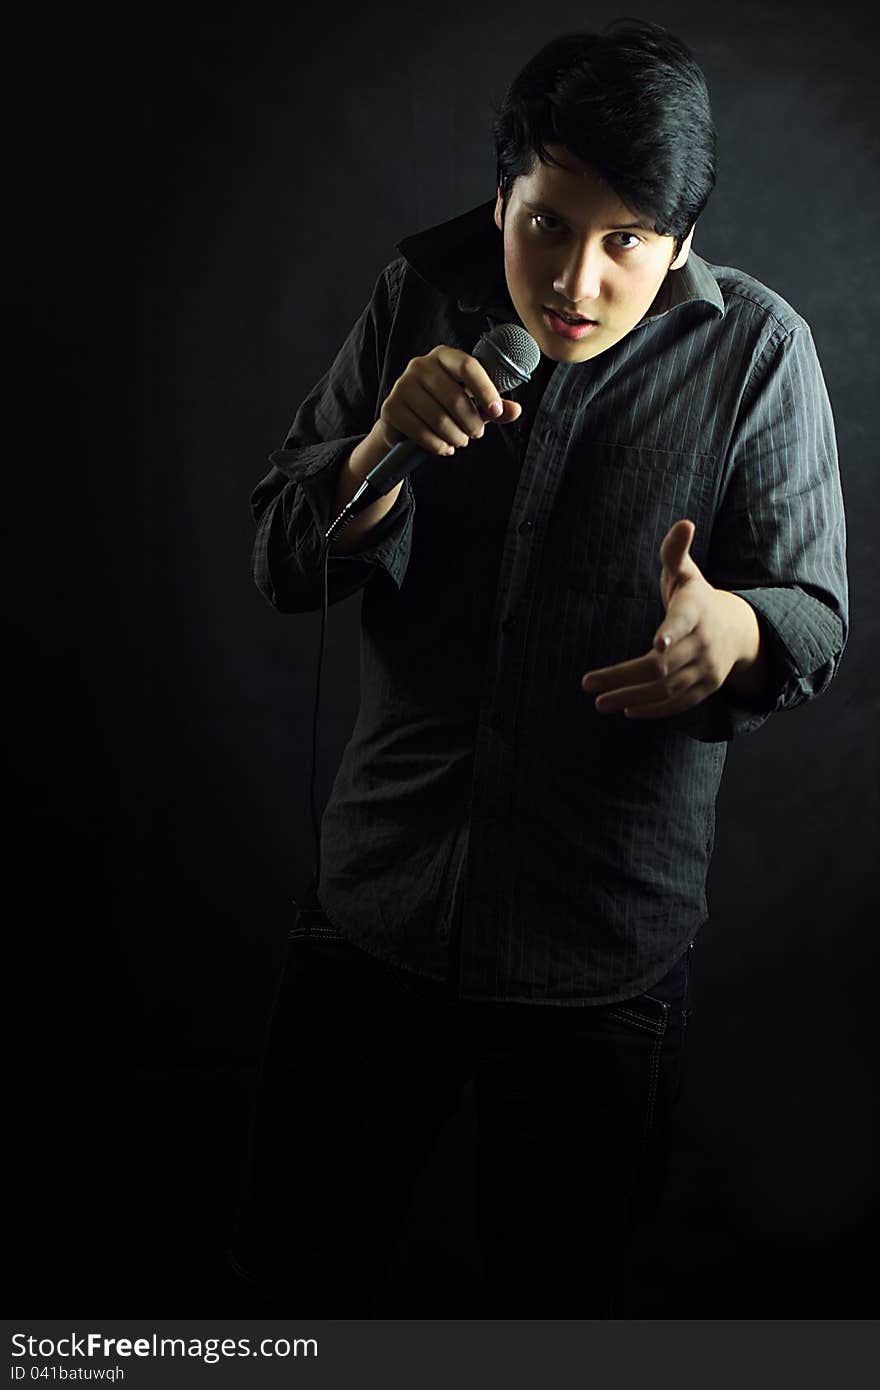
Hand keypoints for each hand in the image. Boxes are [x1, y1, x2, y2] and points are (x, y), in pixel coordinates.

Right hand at [378, 345, 521, 455]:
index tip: (496, 411)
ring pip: (439, 418)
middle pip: (455, 397)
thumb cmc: (443, 407)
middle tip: (476, 434)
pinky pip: (421, 432)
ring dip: (456, 436)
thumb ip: (494, 407)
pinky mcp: (391, 408)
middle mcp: (420, 365)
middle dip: (471, 422)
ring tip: (460, 441)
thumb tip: (515, 410)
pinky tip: (444, 447)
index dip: (485, 390)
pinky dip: (438, 445)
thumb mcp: (472, 404)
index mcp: (444, 356)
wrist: (404, 423)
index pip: (468, 366)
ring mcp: (402, 385)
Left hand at [580, 519, 762, 718]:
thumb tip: (684, 523)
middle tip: (588, 685)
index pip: (684, 621)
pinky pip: (679, 704)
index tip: (656, 644)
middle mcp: (705, 642)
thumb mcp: (685, 573)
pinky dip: (654, 709)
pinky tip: (627, 710)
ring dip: (632, 697)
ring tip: (600, 703)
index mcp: (697, 610)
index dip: (671, 632)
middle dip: (624, 677)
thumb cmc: (696, 596)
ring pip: (668, 688)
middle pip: (663, 664)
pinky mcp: (706, 688)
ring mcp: (708, 669)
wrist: (736, 628)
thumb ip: (675, 551)